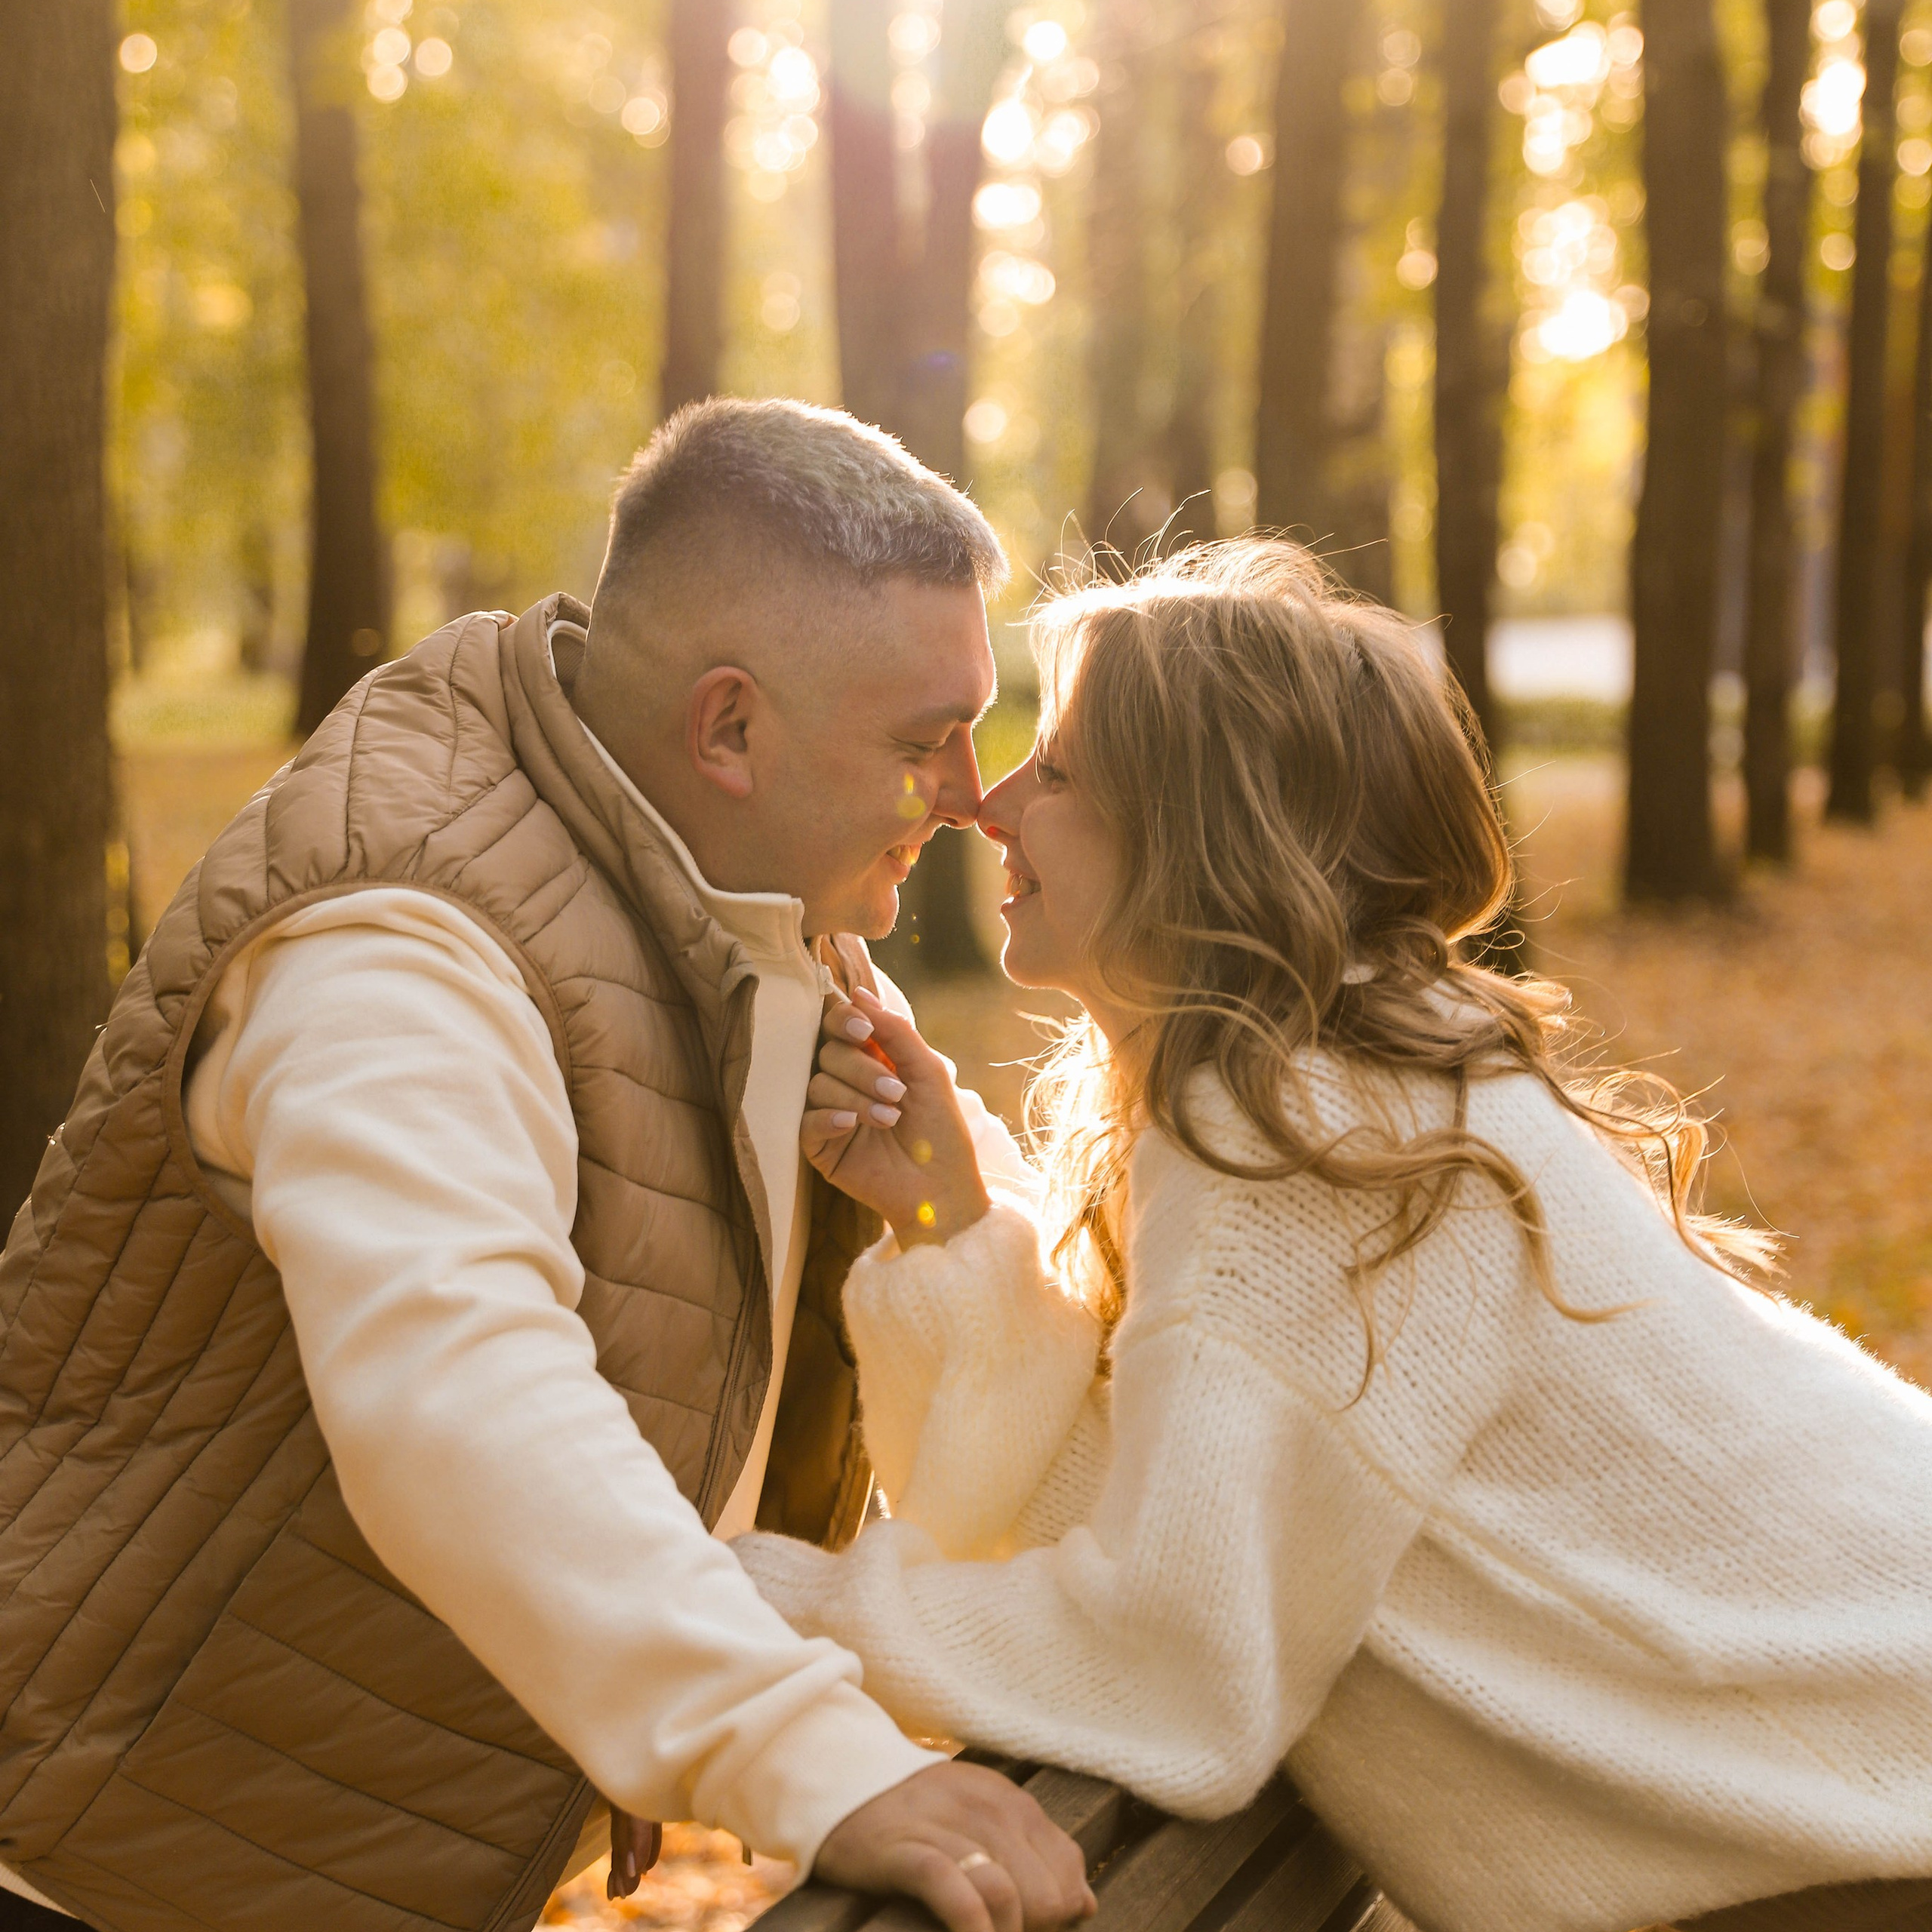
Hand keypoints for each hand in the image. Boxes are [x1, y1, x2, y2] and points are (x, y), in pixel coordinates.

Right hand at [802, 989, 990, 1247]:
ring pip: (816, 1084)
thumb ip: (896, 1031)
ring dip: (856, 1097)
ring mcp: (829, 1112)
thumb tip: (857, 993)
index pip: (837, 1024)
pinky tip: (853, 1125)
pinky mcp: (819, 1146)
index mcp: (869, 1058)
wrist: (942, 1187)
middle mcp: (844, 1081)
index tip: (865, 1032)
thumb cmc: (941, 1130)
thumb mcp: (927, 1071)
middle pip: (827, 1052)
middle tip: (896, 1092)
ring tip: (890, 1118)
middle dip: (861, 1069)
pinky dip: (828, 1118)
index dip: (843, 1020)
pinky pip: (804, 1121)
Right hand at [814, 1761, 1095, 1931]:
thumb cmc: (922, 1814)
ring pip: (1005, 1892)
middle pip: (1043, 1890)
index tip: (1037, 1927)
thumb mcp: (986, 1822)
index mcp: (1011, 1801)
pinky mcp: (904, 1850)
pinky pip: (952, 1891)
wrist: (842, 1781)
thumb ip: (1041, 1856)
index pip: (1068, 1868)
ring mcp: (944, 1828)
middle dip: (1035, 1929)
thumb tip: (1087, 1903)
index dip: (1060, 1910)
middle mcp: (985, 1809)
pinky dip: (972, 1927)